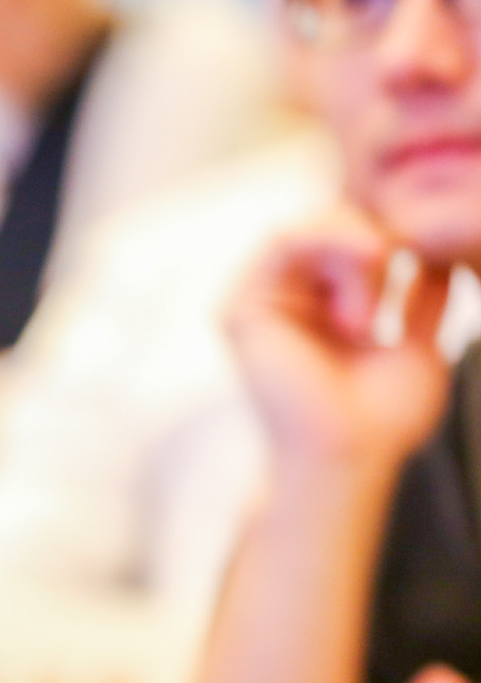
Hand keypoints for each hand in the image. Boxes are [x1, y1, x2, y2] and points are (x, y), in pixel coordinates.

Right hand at [226, 208, 453, 477]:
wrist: (352, 453)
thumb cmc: (382, 418)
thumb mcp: (421, 342)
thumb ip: (425, 299)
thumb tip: (441, 253)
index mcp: (321, 315)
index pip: (348, 246)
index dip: (390, 237)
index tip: (432, 249)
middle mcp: (285, 307)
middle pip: (328, 230)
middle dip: (376, 240)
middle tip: (405, 265)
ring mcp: (260, 307)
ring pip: (308, 229)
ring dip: (357, 244)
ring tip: (378, 286)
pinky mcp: (241, 310)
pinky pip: (283, 241)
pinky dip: (331, 239)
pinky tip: (367, 261)